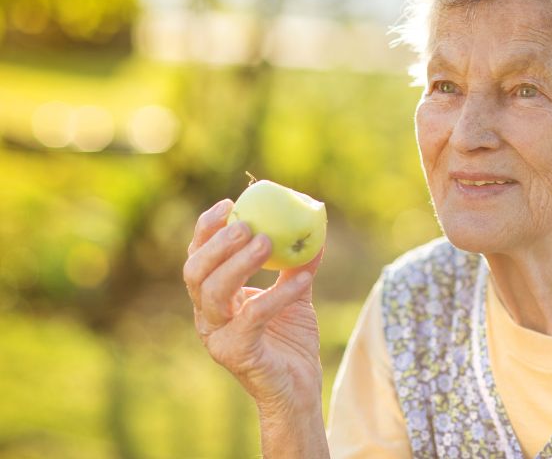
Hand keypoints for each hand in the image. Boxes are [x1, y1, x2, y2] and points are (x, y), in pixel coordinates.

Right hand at [183, 198, 325, 416]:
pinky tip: (303, 281)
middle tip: (246, 225)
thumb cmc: (290, 341)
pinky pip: (254, 317)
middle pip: (195, 273)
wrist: (298, 389)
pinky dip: (278, 295)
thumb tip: (315, 225)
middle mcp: (207, 316)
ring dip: (239, 263)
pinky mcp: (237, 353)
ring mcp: (218, 337)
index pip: (198, 257)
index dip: (206, 230)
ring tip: (267, 242)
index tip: (228, 203)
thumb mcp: (295, 294)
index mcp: (213, 298)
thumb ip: (298, 263)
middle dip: (217, 244)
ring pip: (214, 293)